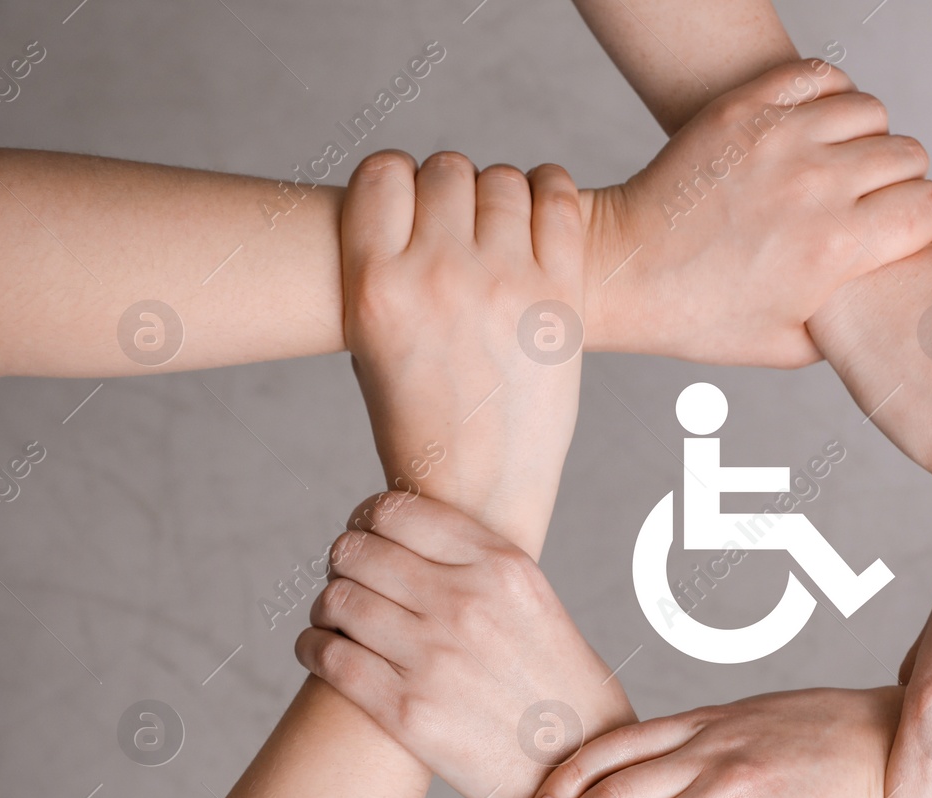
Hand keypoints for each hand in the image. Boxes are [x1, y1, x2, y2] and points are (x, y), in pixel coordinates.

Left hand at [295, 493, 634, 797]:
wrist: (583, 762)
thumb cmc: (556, 681)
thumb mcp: (535, 601)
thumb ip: (477, 567)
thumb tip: (404, 542)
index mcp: (501, 566)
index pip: (396, 512)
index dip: (366, 519)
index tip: (364, 537)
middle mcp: (466, 603)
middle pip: (356, 552)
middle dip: (342, 564)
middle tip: (347, 582)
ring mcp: (434, 657)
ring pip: (336, 601)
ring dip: (324, 607)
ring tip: (333, 620)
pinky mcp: (407, 712)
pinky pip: (328, 657)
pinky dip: (311, 646)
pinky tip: (320, 650)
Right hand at [341, 150, 584, 548]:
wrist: (478, 493)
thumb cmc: (419, 421)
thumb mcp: (370, 344)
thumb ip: (385, 268)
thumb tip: (412, 195)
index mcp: (375, 288)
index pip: (382, 172)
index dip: (399, 181)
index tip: (412, 205)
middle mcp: (437, 277)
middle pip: (447, 170)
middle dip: (453, 190)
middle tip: (462, 226)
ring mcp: (504, 284)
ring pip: (504, 179)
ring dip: (502, 195)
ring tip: (503, 229)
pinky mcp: (560, 298)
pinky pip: (559, 198)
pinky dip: (551, 192)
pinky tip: (542, 212)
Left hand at [583, 58, 931, 367]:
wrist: (628, 270)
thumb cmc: (704, 316)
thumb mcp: (791, 345)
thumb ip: (854, 324)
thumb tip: (895, 304)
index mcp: (834, 250)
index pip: (929, 209)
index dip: (930, 225)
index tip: (910, 236)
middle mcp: (815, 187)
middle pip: (909, 157)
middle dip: (904, 184)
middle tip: (876, 204)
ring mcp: (780, 139)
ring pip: (873, 112)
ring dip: (869, 139)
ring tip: (845, 166)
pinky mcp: (747, 108)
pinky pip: (824, 77)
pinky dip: (832, 97)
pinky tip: (818, 129)